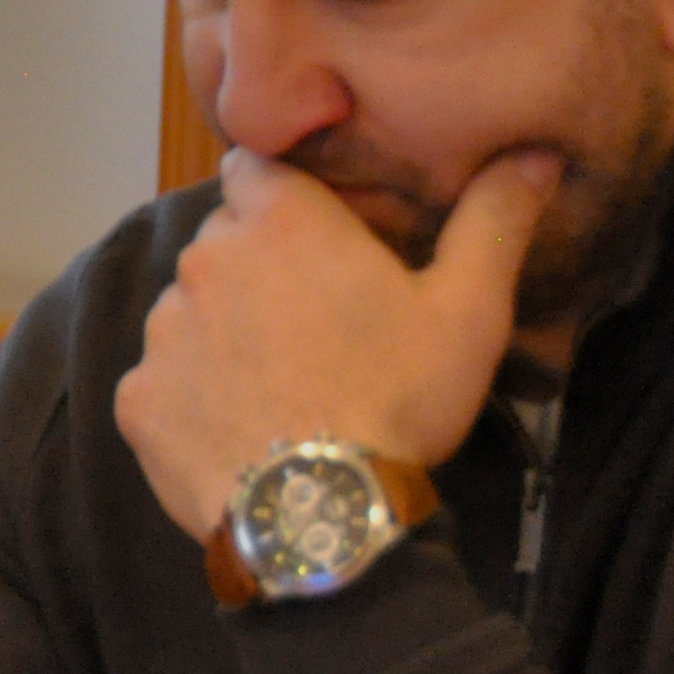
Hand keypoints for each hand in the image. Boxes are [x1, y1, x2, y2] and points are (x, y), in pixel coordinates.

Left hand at [112, 144, 556, 539]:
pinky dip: (190, 397)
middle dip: (256, 267)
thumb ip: (494, 222)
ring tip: (278, 386)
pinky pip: (160, 380)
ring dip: (221, 332)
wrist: (324, 519)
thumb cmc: (400, 401)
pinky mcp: (136, 399)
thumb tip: (537, 155)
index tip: (314, 235)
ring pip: (188, 310)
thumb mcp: (469, 312)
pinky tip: (239, 431)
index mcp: (281, 222)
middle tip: (312, 325)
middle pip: (223, 242)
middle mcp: (205, 260)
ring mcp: (162, 332)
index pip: (253, 167)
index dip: (280, 196)